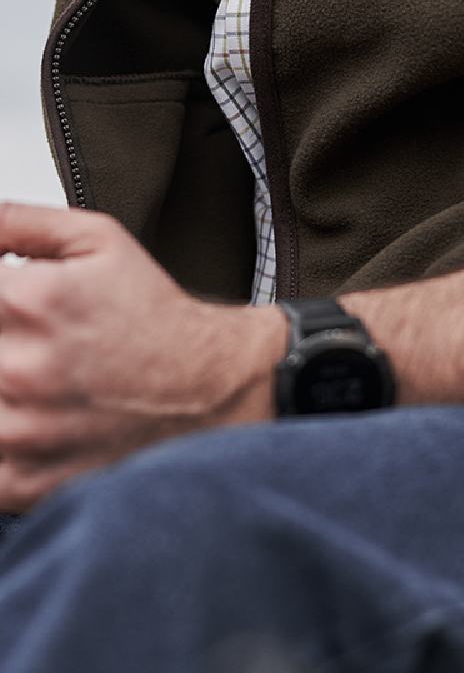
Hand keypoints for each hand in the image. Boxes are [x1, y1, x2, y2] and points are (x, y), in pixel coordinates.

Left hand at [0, 202, 286, 511]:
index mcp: (29, 301)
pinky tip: (30, 413)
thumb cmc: (153, 316)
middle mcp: (17, 368)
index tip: (8, 302)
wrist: (206, 387)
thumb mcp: (98, 240)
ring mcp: (18, 430)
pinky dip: (2, 434)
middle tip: (25, 336)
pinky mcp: (21, 479)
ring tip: (32, 374)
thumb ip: (18, 221)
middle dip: (1, 334)